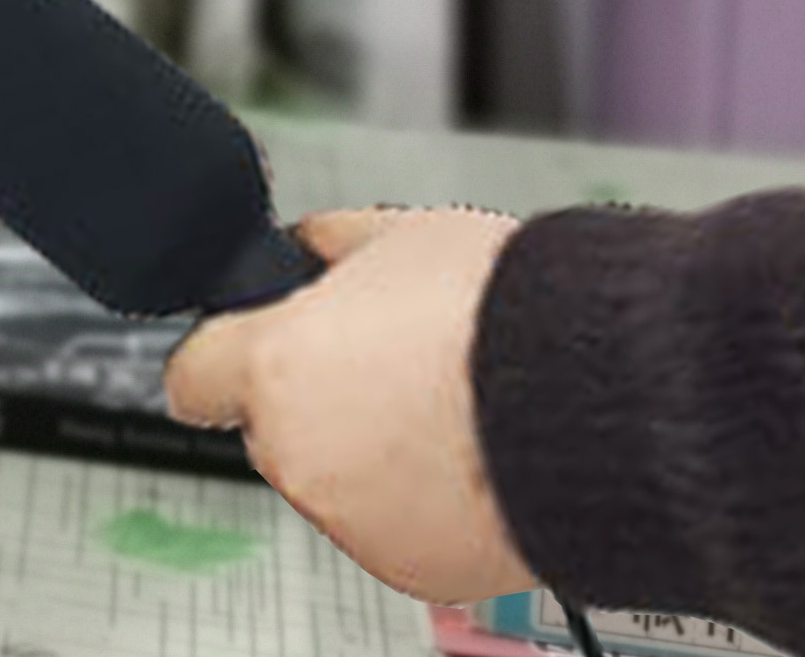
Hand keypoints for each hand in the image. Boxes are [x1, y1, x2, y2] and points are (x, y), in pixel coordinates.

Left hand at [164, 207, 536, 602]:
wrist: (612, 399)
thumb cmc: (515, 313)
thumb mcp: (404, 234)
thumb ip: (332, 244)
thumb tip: (310, 246)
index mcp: (278, 366)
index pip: (193, 377)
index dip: (221, 360)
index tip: (243, 355)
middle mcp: (300, 453)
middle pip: (273, 430)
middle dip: (315, 404)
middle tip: (389, 373)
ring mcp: (353, 520)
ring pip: (334, 483)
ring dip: (370, 457)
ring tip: (450, 415)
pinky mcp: (412, 570)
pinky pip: (392, 532)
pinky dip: (420, 507)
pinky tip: (473, 462)